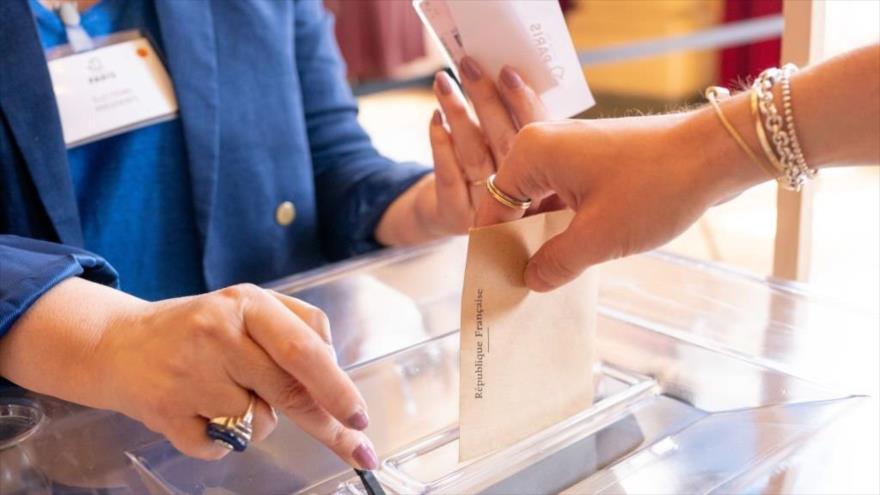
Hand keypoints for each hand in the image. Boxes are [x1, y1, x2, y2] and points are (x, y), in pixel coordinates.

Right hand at [0, 278, 378, 467]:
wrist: (120, 343)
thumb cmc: (201, 327)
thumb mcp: (252, 307)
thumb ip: (300, 329)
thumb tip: (336, 372)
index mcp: (247, 304)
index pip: (303, 350)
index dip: (336, 388)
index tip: (360, 417)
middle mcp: (218, 335)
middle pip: (288, 392)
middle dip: (326, 424)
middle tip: (355, 447)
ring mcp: (189, 375)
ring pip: (257, 424)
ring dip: (256, 420)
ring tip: (226, 392)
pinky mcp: (166, 413)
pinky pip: (220, 447)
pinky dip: (221, 440)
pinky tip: (200, 411)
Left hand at [375, 57, 544, 243]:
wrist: (457, 220)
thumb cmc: (491, 176)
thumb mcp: (512, 154)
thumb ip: (517, 124)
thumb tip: (508, 76)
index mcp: (547, 183)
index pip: (539, 139)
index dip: (524, 105)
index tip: (509, 73)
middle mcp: (523, 202)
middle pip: (504, 143)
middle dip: (487, 100)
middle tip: (469, 65)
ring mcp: (489, 212)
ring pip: (474, 155)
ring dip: (458, 114)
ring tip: (444, 81)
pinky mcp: (456, 216)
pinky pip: (449, 176)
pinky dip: (441, 144)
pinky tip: (435, 118)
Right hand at [475, 108, 767, 291]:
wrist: (716, 154)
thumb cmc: (655, 187)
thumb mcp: (599, 238)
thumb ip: (556, 263)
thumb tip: (531, 280)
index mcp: (533, 153)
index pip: (493, 206)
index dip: (495, 246)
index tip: (498, 281)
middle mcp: (546, 143)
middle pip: (516, 202)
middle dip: (520, 242)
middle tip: (522, 284)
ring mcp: (572, 149)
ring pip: (543, 200)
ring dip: (546, 236)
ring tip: (547, 276)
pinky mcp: (596, 157)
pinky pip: (567, 194)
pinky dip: (568, 223)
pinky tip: (573, 255)